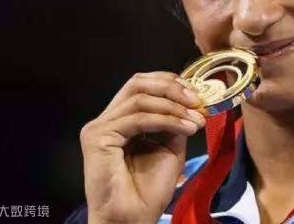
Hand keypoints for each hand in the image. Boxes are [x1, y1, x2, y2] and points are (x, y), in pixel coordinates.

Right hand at [79, 72, 205, 223]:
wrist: (132, 219)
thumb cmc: (148, 190)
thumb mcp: (170, 147)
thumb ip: (174, 122)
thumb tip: (191, 102)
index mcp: (122, 120)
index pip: (142, 85)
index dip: (169, 82)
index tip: (196, 94)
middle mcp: (107, 119)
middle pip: (137, 83)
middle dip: (171, 87)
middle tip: (196, 100)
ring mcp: (99, 127)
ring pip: (140, 98)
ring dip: (174, 107)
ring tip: (195, 120)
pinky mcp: (97, 137)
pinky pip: (138, 119)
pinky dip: (166, 120)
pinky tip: (185, 128)